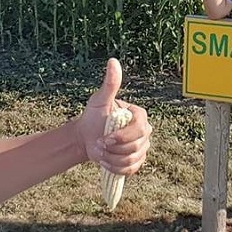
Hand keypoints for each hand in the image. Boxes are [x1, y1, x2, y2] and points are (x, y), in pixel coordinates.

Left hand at [79, 58, 150, 174]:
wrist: (86, 137)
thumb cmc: (93, 116)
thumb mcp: (100, 100)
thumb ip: (110, 83)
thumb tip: (113, 61)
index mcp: (139, 115)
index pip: (140, 129)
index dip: (123, 137)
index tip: (105, 138)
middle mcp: (145, 131)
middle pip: (136, 147)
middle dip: (115, 149)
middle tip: (100, 144)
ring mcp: (142, 147)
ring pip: (133, 159)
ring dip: (113, 159)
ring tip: (101, 152)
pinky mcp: (136, 161)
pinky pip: (131, 169)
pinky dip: (116, 168)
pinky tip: (106, 162)